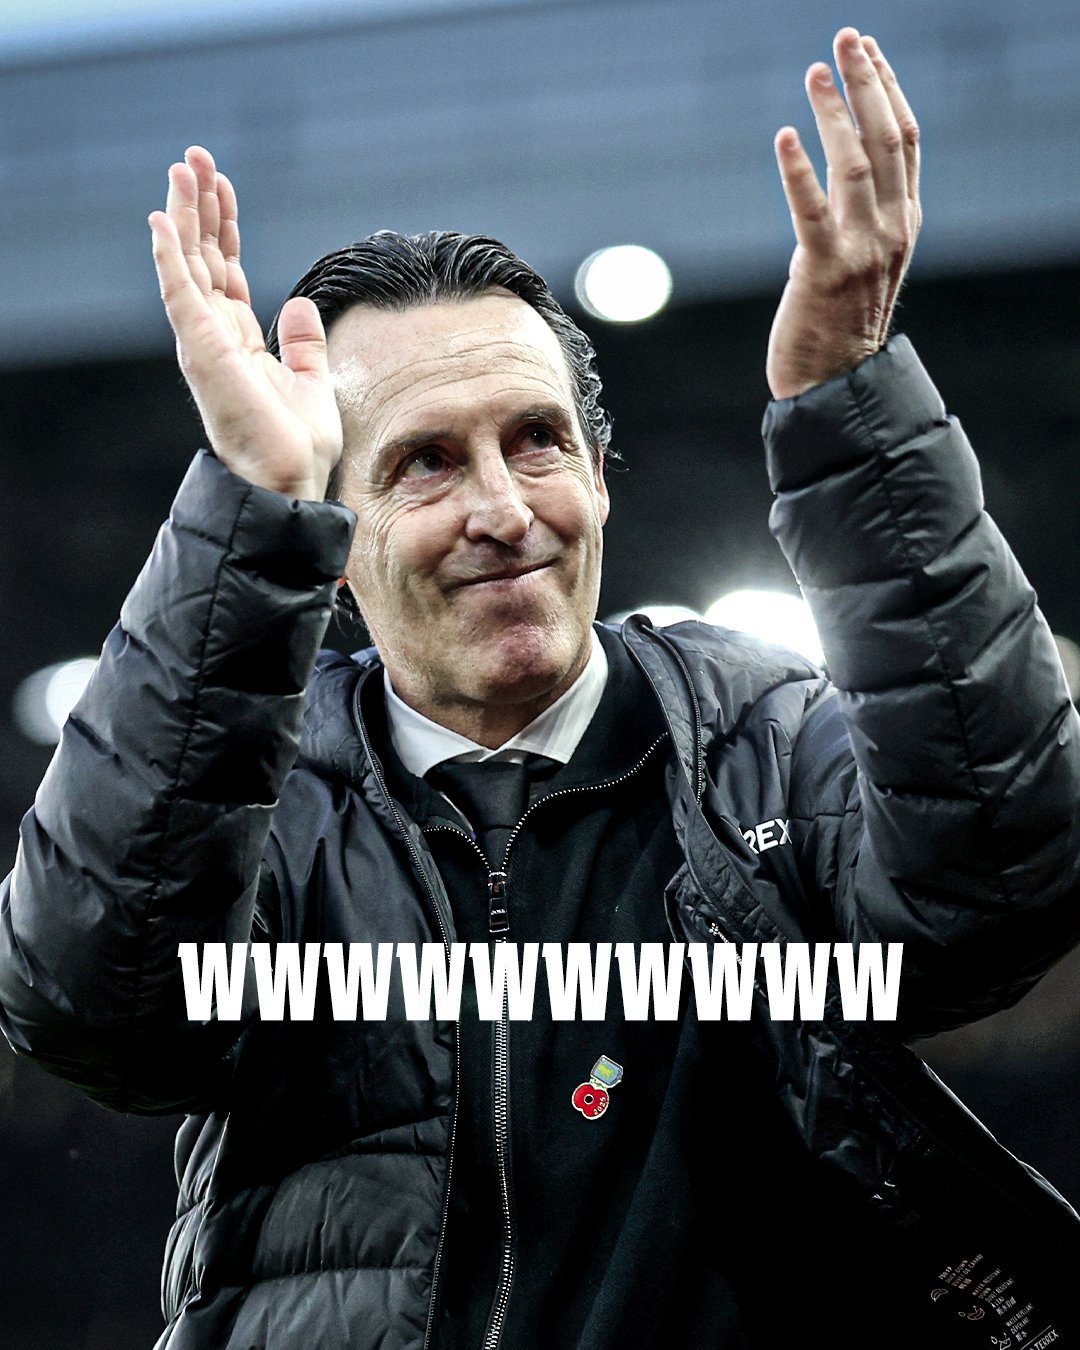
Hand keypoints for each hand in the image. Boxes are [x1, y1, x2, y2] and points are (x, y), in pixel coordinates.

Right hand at [148, 147, 341, 499]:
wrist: (291, 480)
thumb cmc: (298, 445)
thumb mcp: (312, 380)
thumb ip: (304, 342)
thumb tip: (300, 305)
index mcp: (239, 341)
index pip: (225, 270)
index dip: (224, 227)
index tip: (224, 185)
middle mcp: (215, 336)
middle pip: (201, 257)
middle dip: (198, 206)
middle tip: (194, 157)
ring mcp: (204, 342)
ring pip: (186, 264)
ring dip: (182, 215)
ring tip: (182, 168)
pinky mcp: (202, 350)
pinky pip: (180, 293)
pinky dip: (169, 255)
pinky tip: (163, 218)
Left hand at [766, 29, 920, 399]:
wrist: (835, 383)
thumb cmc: (840, 323)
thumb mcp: (868, 262)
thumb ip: (868, 216)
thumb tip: (849, 165)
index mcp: (905, 223)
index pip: (906, 141)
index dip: (888, 90)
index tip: (868, 50)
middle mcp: (891, 230)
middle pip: (887, 139)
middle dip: (867, 82)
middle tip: (844, 38)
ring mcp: (861, 250)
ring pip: (856, 164)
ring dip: (834, 113)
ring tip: (814, 73)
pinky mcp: (823, 271)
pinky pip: (812, 212)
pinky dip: (798, 171)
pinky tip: (785, 136)